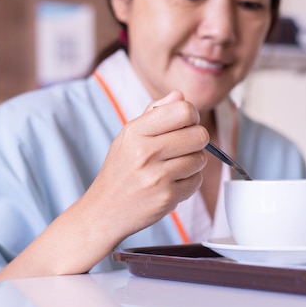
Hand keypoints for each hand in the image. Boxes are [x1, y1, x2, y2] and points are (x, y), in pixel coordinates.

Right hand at [82, 90, 207, 238]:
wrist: (104, 211)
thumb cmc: (120, 171)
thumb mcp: (128, 137)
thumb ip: (154, 113)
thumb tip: (179, 95)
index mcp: (135, 132)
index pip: (183, 111)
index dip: (192, 116)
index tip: (186, 124)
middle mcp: (145, 152)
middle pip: (199, 135)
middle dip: (197, 141)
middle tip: (183, 147)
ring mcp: (157, 176)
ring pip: (200, 159)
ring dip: (193, 162)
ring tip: (174, 167)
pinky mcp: (167, 197)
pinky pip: (196, 181)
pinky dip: (189, 181)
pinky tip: (171, 183)